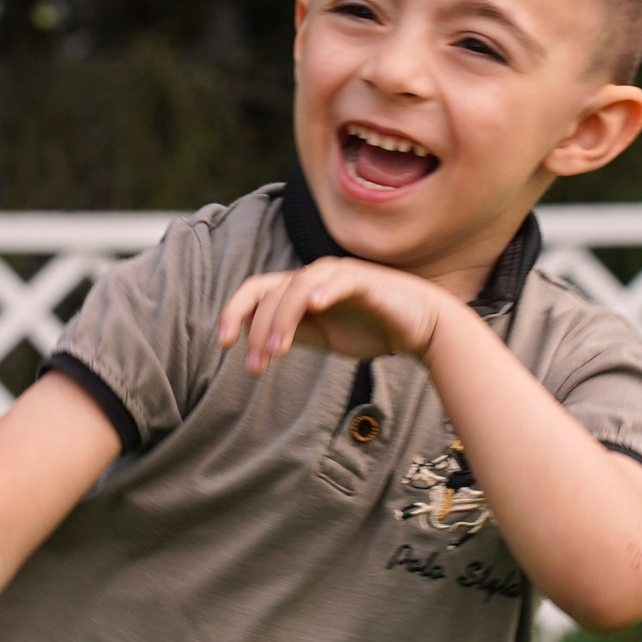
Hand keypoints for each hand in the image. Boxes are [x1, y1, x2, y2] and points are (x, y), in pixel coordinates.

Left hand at [217, 256, 449, 373]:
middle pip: (269, 291)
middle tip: (255, 366)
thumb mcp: (323, 337)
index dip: (234, 312)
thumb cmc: (371, 328)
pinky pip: (339, 280)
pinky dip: (322, 290)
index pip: (256, 291)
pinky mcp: (364, 280)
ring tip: (277, 351)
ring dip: (282, 318)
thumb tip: (257, 341)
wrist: (419, 326)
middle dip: (256, 329)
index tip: (223, 344)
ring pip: (296, 287)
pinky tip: (313, 306)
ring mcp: (338, 275)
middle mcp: (313, 276)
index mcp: (299, 289)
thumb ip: (293, 333)